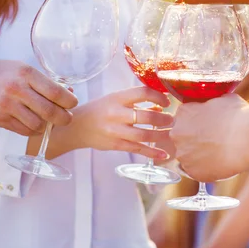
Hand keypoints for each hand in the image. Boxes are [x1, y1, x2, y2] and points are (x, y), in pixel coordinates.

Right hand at [0, 58, 77, 135]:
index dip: (70, 101)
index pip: (56, 93)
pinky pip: (24, 131)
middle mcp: (16, 89)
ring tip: (49, 121)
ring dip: (48, 126)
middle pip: (50, 111)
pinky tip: (36, 124)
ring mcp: (6, 105)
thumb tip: (70, 94)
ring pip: (38, 124)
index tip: (73, 103)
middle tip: (67, 118)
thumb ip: (46, 82)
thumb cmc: (4, 73)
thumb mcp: (25, 69)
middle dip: (64, 118)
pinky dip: (35, 130)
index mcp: (27, 74)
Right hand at [58, 87, 172, 158]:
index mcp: (117, 98)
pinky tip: (164, 154)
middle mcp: (116, 114)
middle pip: (145, 117)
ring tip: (170, 133)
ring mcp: (115, 131)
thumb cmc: (99, 110)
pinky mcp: (115, 145)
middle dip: (163, 120)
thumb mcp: (115, 100)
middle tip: (172, 120)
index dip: (159, 97)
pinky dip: (153, 152)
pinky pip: (137, 149)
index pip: (143, 93)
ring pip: (143, 135)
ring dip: (161, 135)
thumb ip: (136, 103)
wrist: (76, 127)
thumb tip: (160, 109)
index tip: (167, 102)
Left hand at [170, 94, 248, 181]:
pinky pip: (197, 171)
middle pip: (183, 138)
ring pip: (189, 156)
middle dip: (196, 139)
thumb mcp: (223, 99)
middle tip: (214, 141)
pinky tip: (221, 163)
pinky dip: (207, 169)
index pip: (184, 118)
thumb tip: (215, 106)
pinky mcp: (193, 172)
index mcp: (183, 113)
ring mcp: (183, 155)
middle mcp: (177, 134)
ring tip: (220, 153)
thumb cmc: (239, 116)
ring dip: (200, 155)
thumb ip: (211, 104)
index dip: (198, 122)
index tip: (210, 126)